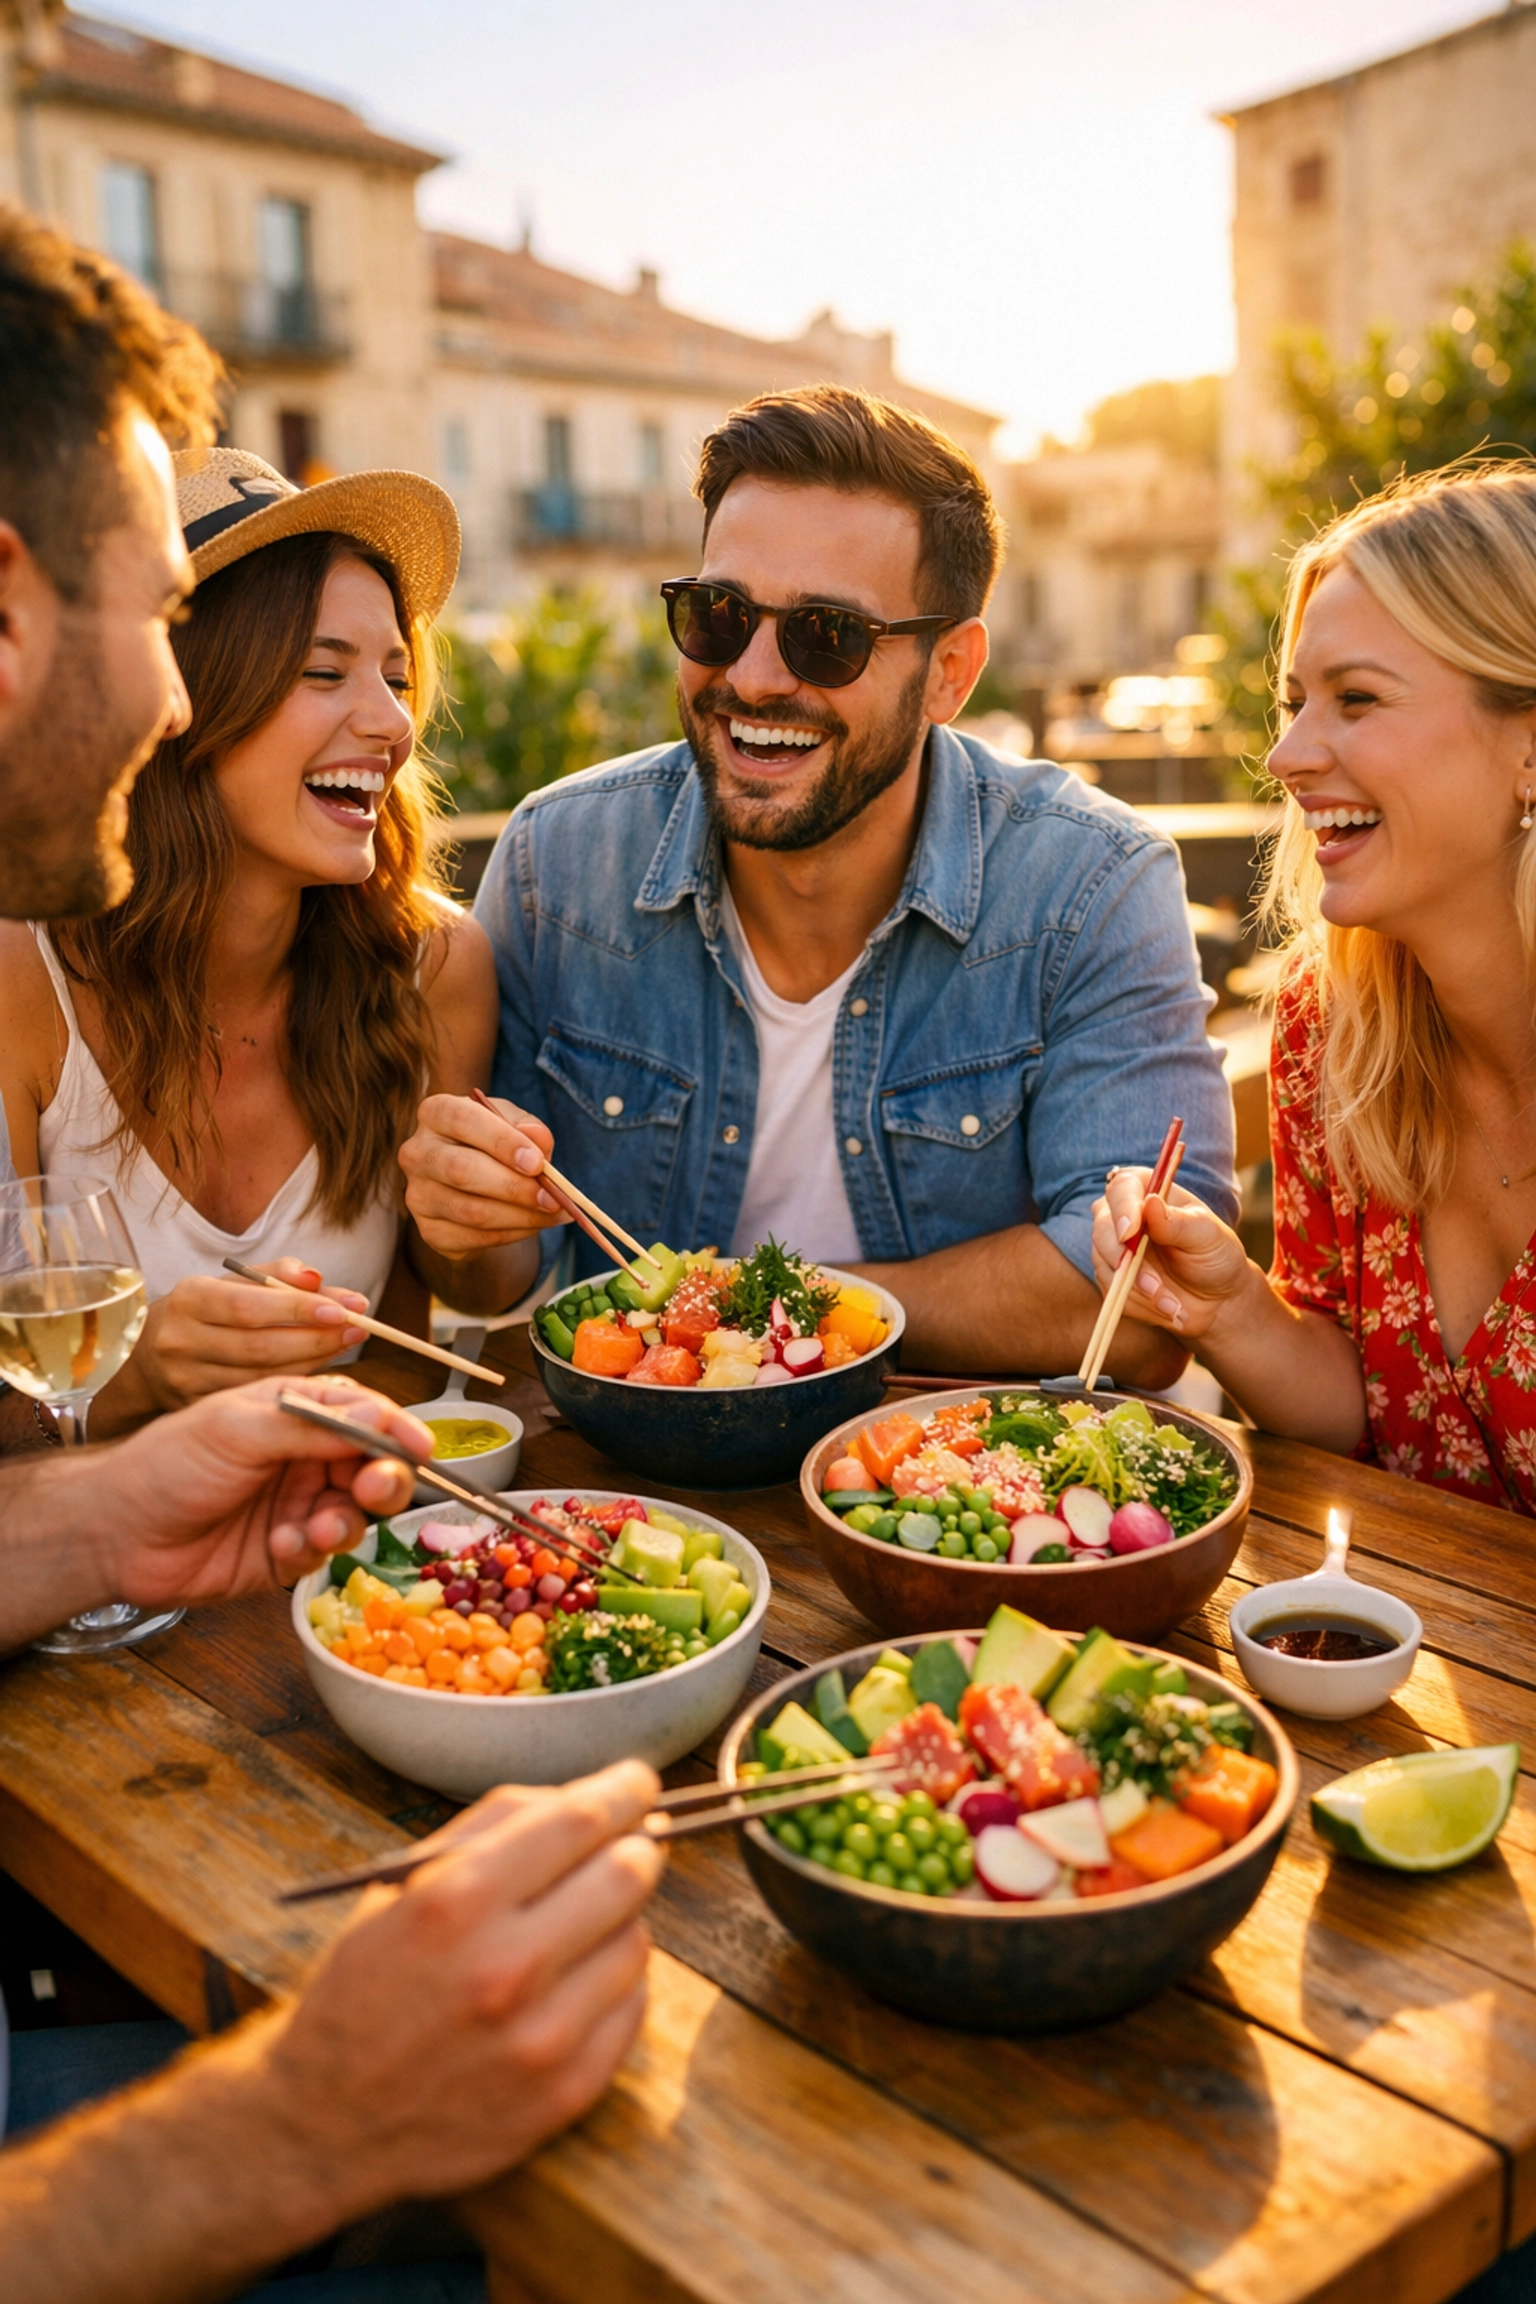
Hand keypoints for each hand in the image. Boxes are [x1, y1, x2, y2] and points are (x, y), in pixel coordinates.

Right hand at [90, 1259, 371, 1435]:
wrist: (146, 1356)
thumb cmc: (206, 1310)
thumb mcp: (231, 1282)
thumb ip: (278, 1275)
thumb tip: (317, 1278)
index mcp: (189, 1299)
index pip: (249, 1307)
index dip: (298, 1310)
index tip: (344, 1308)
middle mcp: (181, 1341)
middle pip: (260, 1347)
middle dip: (317, 1339)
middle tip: (359, 1327)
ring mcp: (186, 1381)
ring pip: (262, 1378)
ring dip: (313, 1362)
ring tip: (347, 1344)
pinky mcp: (196, 1408)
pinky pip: (255, 1398)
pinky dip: (293, 1385)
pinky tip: (320, 1371)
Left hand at [98, 1373, 431, 1610]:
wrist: (116, 1531)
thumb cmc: (168, 1462)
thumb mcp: (238, 1426)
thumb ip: (312, 1423)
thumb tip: (379, 1413)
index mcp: (297, 1411)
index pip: (365, 1413)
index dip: (395, 1429)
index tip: (418, 1447)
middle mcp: (304, 1456)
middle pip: (373, 1465)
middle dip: (383, 1478)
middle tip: (374, 1488)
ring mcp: (297, 1505)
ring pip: (356, 1513)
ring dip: (346, 1519)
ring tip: (318, 1527)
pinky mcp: (286, 1552)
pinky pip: (322, 1552)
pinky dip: (309, 1549)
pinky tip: (279, 1545)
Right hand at [262, 1762, 661, 2219]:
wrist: (328, 2118)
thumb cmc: (367, 1984)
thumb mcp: (403, 1884)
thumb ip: (495, 1825)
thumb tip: (595, 1798)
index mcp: (455, 1903)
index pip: (579, 1821)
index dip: (623, 1790)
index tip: (638, 1782)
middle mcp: (504, 1970)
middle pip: (627, 1875)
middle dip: (634, 1848)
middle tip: (625, 1846)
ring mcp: (541, 2040)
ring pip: (637, 1941)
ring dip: (618, 1921)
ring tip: (572, 1930)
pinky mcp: (566, 2094)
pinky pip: (631, 2007)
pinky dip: (612, 1983)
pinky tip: (569, 1985)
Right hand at [400, 1092, 563, 1259]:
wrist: (477, 1184)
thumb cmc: (495, 1143)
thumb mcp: (513, 1124)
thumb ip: (528, 1127)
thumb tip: (537, 1139)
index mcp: (435, 1113)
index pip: (462, 1120)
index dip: (501, 1141)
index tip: (536, 1162)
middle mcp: (416, 1153)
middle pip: (461, 1170)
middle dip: (514, 1187)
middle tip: (552, 1198)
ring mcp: (418, 1195)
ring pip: (470, 1211)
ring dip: (520, 1216)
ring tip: (552, 1213)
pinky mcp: (429, 1230)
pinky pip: (474, 1238)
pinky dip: (511, 1234)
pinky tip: (533, 1225)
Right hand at [1091, 1168, 1253, 1342]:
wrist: (1217, 1298)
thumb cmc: (1215, 1256)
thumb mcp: (1208, 1236)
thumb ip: (1178, 1222)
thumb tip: (1151, 1203)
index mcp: (1148, 1192)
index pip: (1122, 1187)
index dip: (1122, 1208)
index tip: (1130, 1233)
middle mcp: (1124, 1216)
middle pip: (1102, 1228)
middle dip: (1127, 1261)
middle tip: (1155, 1285)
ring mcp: (1114, 1249)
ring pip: (1105, 1265)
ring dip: (1138, 1290)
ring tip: (1172, 1303)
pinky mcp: (1112, 1279)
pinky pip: (1112, 1293)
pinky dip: (1139, 1304)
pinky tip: (1166, 1307)